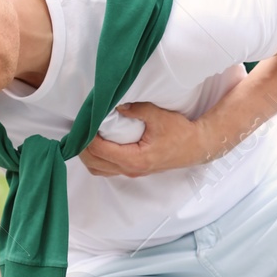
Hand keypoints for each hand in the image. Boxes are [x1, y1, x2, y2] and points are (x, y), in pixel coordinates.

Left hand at [79, 102, 211, 177]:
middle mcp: (130, 169)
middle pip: (93, 163)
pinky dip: (97, 158)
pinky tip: (98, 144)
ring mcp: (131, 172)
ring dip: (88, 154)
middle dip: (82, 146)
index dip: (87, 136)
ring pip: (98, 169)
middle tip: (79, 126)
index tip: (83, 121)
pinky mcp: (134, 170)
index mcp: (134, 159)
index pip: (99, 150)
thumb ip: (137, 109)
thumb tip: (115, 104)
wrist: (197, 147)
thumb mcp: (160, 117)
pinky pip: (107, 169)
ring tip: (85, 135)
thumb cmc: (181, 133)